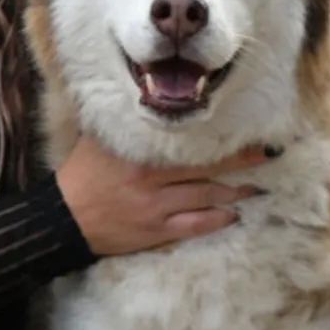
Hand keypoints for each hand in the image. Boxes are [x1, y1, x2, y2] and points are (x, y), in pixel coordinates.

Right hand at [55, 133, 271, 257]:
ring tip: (256, 187)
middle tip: (267, 156)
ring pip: (205, 197)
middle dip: (240, 162)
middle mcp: (151, 178)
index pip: (187, 141)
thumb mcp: (97, 141)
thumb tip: (141, 98)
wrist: (62, 218)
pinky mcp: (155, 231)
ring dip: (234, 192)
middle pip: (205, 168)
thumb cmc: (80, 175)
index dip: (219, 137)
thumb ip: (121, 123)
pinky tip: (232, 215)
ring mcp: (155, 206)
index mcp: (139, 152)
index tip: (245, 129)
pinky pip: (193, 225)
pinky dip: (215, 220)